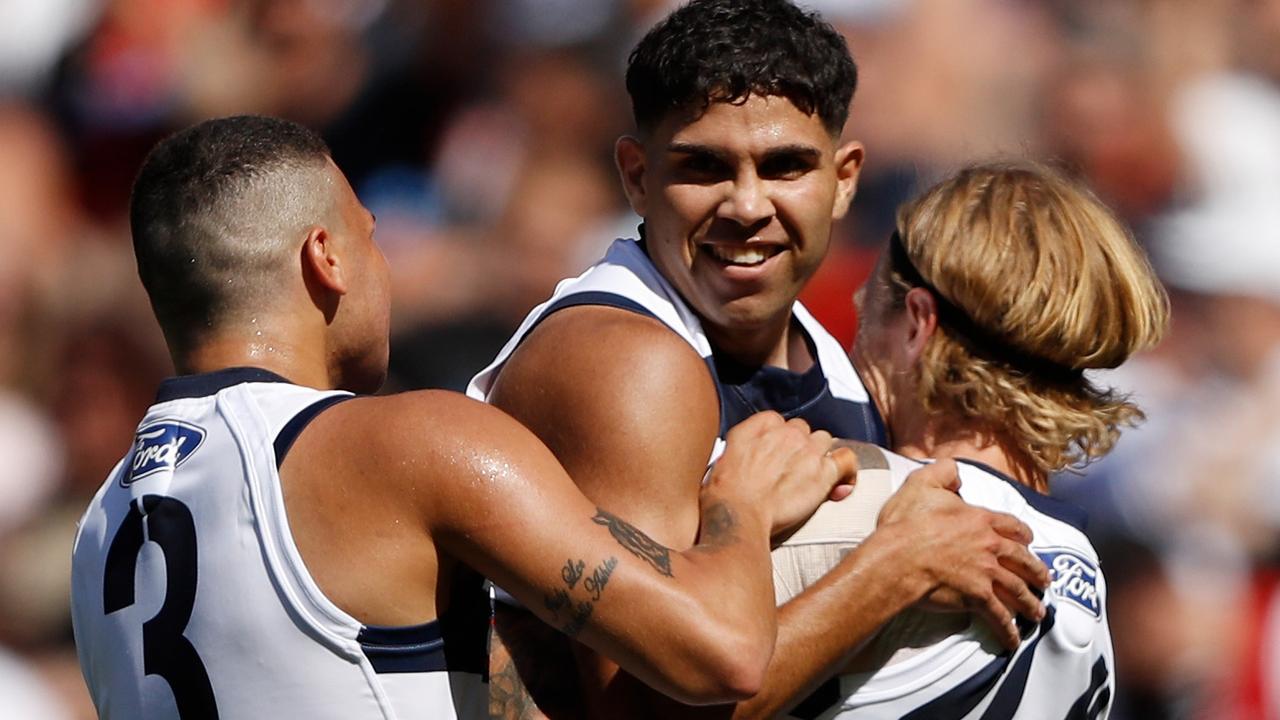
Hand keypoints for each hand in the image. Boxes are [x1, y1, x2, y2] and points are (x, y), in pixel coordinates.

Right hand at [704, 412, 857, 539]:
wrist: (737, 513)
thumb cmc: (725, 493)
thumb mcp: (723, 454)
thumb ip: (742, 444)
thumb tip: (750, 451)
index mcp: (761, 424)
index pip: (780, 422)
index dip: (778, 442)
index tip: (773, 458)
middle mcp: (786, 431)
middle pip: (803, 430)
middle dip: (798, 447)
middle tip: (788, 471)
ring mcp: (807, 449)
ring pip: (824, 441)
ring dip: (818, 456)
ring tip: (809, 478)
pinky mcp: (823, 472)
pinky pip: (846, 460)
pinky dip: (847, 470)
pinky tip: (841, 484)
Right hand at [878, 460, 1050, 649]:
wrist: (897, 559)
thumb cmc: (906, 524)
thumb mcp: (922, 484)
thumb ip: (943, 472)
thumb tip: (957, 471)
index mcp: (980, 520)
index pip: (1012, 526)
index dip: (1023, 534)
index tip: (1029, 542)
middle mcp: (991, 546)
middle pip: (1023, 560)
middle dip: (1037, 572)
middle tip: (1045, 581)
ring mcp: (987, 574)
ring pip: (1019, 590)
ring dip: (1031, 603)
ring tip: (1038, 612)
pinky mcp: (978, 598)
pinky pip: (1000, 617)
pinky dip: (1008, 630)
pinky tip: (1013, 640)